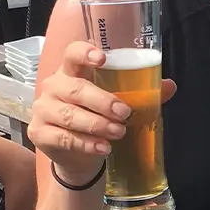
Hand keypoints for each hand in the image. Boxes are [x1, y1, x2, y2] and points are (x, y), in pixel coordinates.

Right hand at [29, 41, 176, 184]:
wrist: (78, 156)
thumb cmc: (96, 120)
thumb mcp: (117, 105)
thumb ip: (141, 94)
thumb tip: (169, 85)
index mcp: (71, 71)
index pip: (71, 54)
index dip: (84, 53)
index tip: (102, 59)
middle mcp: (53, 86)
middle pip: (75, 88)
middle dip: (102, 101)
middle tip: (125, 113)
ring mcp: (43, 110)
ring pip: (68, 115)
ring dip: (96, 124)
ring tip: (118, 132)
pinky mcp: (39, 133)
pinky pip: (63, 138)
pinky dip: (85, 144)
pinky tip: (103, 148)